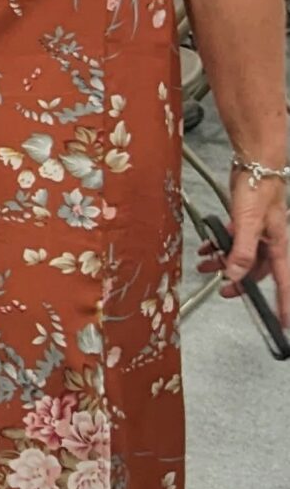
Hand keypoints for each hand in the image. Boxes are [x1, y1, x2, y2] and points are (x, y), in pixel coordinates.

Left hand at [200, 172, 289, 305]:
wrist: (254, 165)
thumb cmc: (259, 191)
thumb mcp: (248, 224)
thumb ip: (242, 252)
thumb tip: (236, 276)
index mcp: (279, 247)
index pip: (283, 283)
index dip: (283, 304)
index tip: (283, 323)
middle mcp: (272, 243)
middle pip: (258, 272)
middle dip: (240, 282)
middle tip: (223, 290)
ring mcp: (260, 233)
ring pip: (243, 256)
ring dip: (224, 262)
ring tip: (205, 265)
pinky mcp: (248, 223)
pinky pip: (235, 241)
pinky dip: (221, 245)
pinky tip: (208, 245)